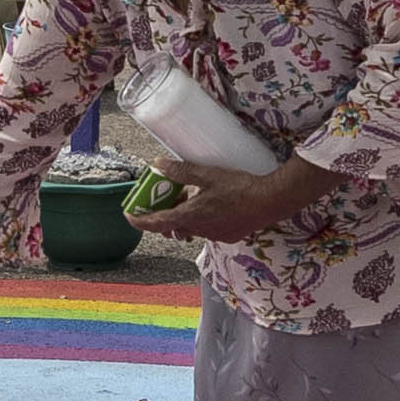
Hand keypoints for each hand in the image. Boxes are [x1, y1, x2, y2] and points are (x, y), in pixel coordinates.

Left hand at [140, 156, 325, 245]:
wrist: (270, 201)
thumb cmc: (239, 187)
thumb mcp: (207, 174)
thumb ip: (181, 171)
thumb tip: (158, 164)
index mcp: (191, 216)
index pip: (157, 223)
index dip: (140, 221)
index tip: (129, 216)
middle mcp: (200, 230)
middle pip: (173, 227)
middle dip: (164, 216)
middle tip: (163, 200)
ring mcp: (214, 235)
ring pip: (190, 229)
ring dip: (184, 217)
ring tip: (189, 198)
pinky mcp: (227, 236)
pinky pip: (207, 230)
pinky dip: (202, 220)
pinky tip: (211, 205)